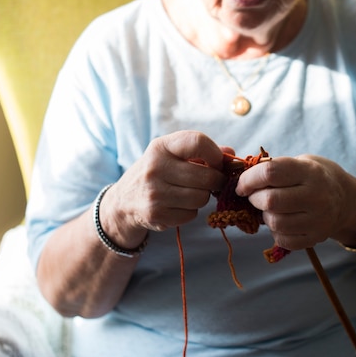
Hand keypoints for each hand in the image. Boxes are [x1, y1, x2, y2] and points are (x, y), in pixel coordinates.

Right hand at [101, 131, 228, 238]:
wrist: (124, 201)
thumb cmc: (157, 173)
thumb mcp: (172, 155)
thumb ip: (202, 152)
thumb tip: (231, 154)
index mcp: (161, 147)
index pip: (198, 142)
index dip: (216, 154)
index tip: (217, 162)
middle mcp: (155, 168)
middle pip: (206, 176)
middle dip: (215, 181)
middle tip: (211, 182)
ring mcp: (154, 193)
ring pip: (201, 198)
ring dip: (202, 197)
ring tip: (190, 193)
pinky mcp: (156, 214)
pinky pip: (191, 214)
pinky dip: (190, 211)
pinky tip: (178, 206)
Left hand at [235, 155, 355, 249]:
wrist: (346, 199)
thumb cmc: (314, 177)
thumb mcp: (300, 162)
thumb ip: (274, 169)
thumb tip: (241, 180)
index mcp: (309, 171)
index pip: (270, 173)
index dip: (248, 179)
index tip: (242, 185)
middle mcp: (316, 195)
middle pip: (271, 200)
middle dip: (254, 199)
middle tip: (255, 196)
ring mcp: (318, 219)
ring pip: (275, 222)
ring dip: (265, 216)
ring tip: (270, 209)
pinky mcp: (316, 238)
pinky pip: (284, 240)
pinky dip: (276, 232)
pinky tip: (281, 221)